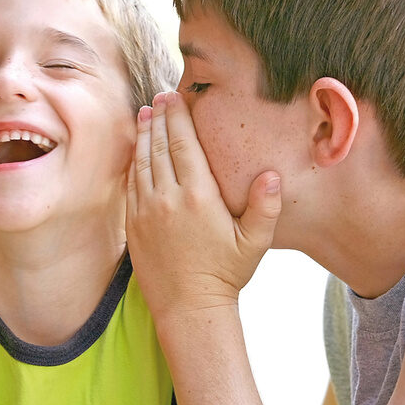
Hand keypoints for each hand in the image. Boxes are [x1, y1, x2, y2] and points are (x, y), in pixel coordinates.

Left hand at [126, 91, 281, 319]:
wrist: (188, 307)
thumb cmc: (225, 274)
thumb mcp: (254, 243)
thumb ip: (265, 207)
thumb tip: (273, 174)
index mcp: (199, 196)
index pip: (184, 146)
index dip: (179, 118)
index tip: (175, 97)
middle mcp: (168, 198)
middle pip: (161, 148)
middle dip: (160, 119)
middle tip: (158, 97)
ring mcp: (147, 210)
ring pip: (142, 162)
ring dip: (143, 135)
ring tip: (145, 114)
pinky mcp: (133, 223)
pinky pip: (131, 183)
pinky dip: (133, 161)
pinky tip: (136, 149)